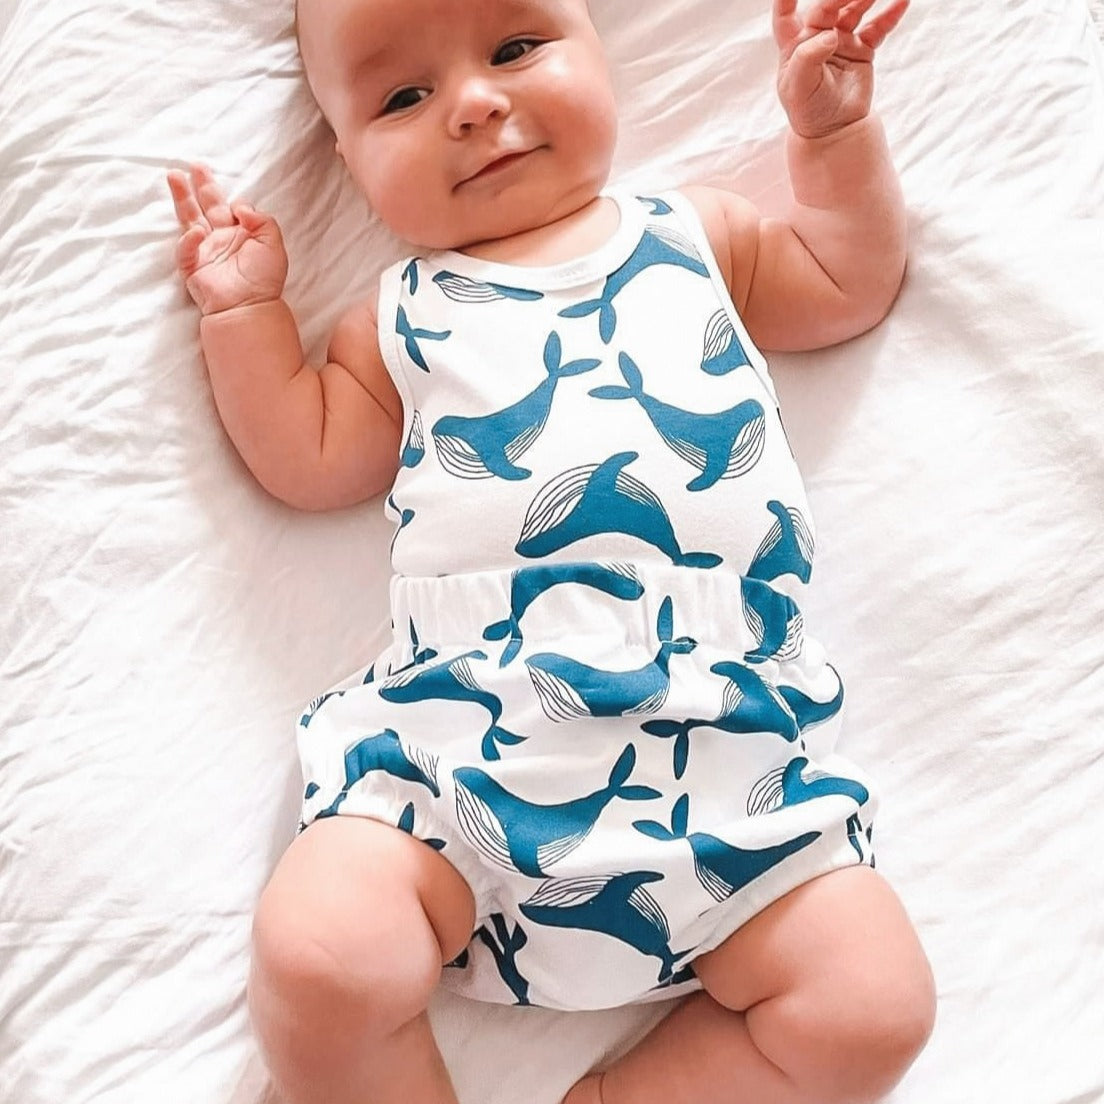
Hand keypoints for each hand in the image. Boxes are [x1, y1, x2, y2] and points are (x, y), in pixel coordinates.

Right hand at [167, 164, 288, 315]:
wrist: (251, 307)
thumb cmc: (265, 279)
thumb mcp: (273, 242)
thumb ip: (261, 219)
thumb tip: (239, 205)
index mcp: (240, 233)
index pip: (230, 208)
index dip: (234, 202)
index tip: (239, 208)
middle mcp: (220, 239)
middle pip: (206, 206)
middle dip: (200, 185)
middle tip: (193, 165)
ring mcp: (204, 250)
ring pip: (189, 218)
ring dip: (181, 197)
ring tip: (173, 175)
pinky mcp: (192, 266)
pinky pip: (186, 249)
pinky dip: (190, 239)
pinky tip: (198, 232)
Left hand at [774, 0, 907, 138]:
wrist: (834, 129)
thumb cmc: (808, 110)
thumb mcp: (798, 87)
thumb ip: (808, 57)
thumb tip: (831, 34)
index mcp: (794, 46)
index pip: (785, 16)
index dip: (786, 0)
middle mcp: (817, 39)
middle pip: (827, 7)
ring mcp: (841, 42)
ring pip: (854, 11)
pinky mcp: (862, 50)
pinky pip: (877, 28)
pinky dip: (889, 15)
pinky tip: (902, 2)